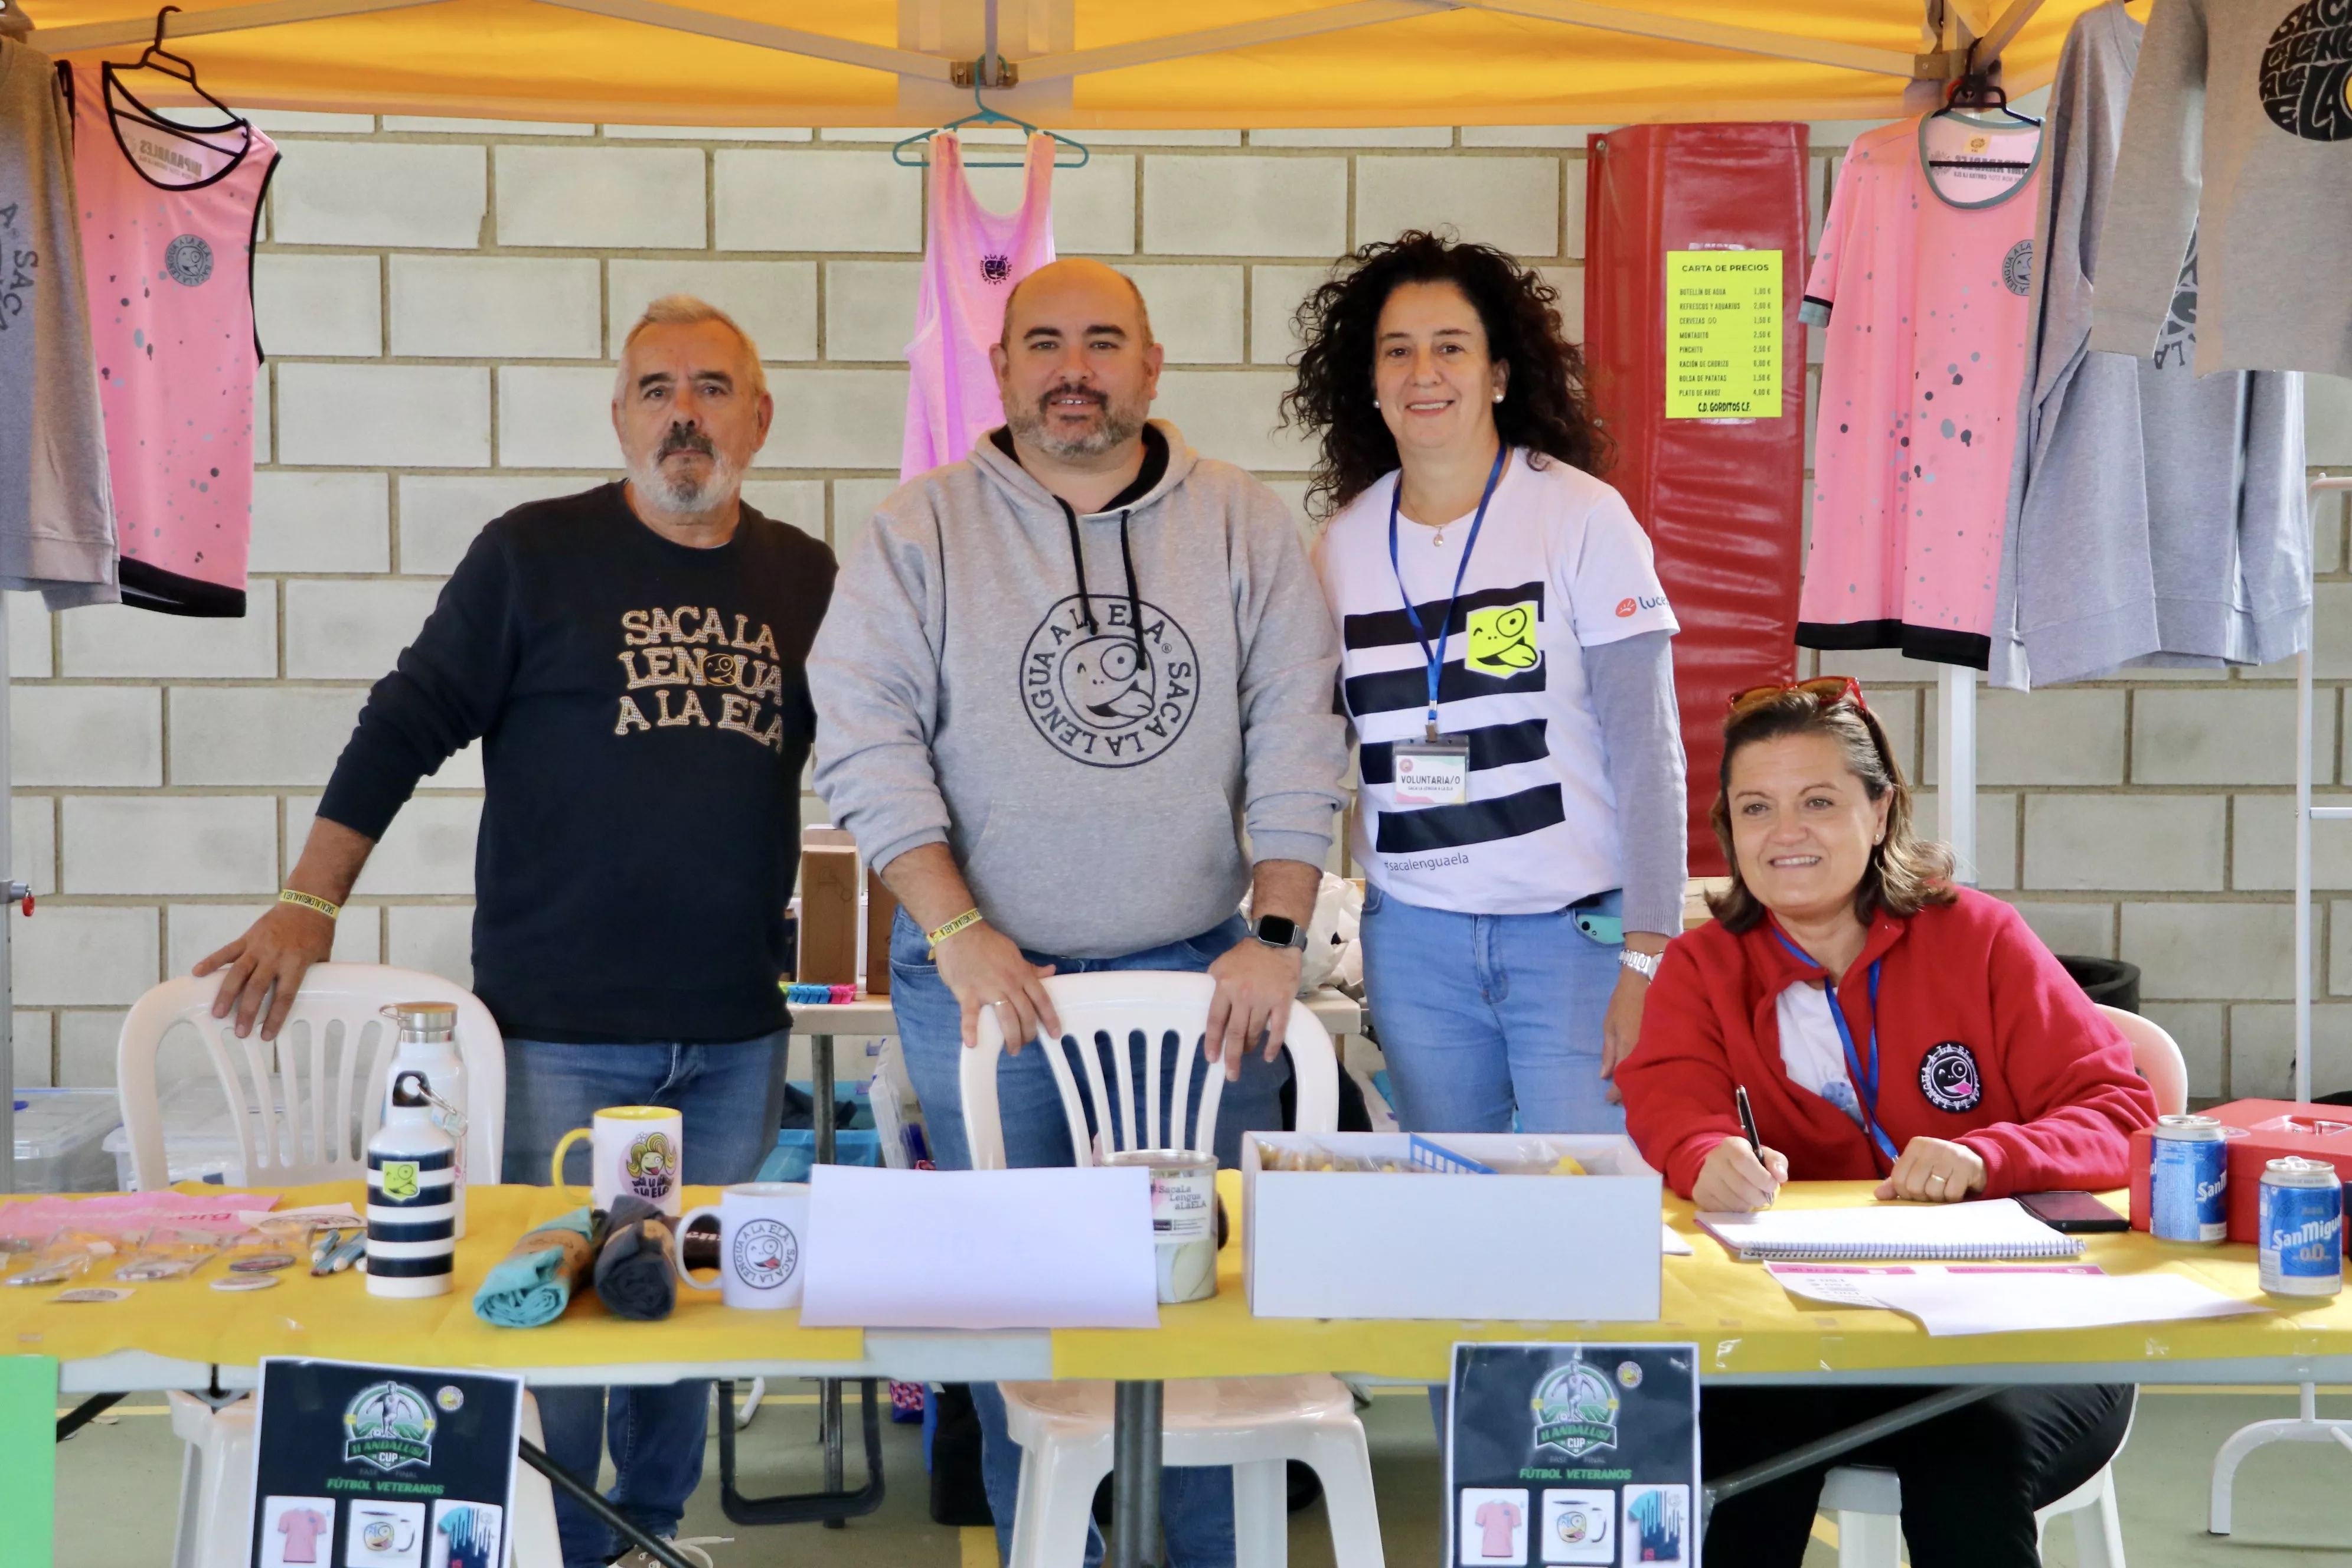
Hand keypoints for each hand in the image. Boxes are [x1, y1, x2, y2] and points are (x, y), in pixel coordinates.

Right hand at [193, 903, 335, 1040]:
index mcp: (296, 963)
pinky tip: (197, 973)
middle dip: (247, 1012)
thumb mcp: (322, 958)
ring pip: (238, 972)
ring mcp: (259, 946)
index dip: (275, 1017)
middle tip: (240, 1031)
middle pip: (257, 988)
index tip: (266, 1035)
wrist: (308, 902)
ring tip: (217, 1013)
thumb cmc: (317, 933)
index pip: (284, 996)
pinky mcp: (248, 937)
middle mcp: (275, 956)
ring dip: (226, 994)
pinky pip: (227, 951)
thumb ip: (312, 977)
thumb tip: (307, 1000)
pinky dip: (211, 961)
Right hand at [934, 922, 1059, 1051]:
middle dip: (1028, 1033)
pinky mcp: (967, 993)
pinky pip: (970, 1015)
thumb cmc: (987, 943)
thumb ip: (1030, 967)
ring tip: (1012, 1050)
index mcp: (1021, 974)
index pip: (1041, 1000)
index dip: (1050, 1018)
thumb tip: (1051, 971)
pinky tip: (972, 1044)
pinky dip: (970, 1030)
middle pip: (1025, 1014)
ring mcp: (988, 989)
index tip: (1055, 1033)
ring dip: (1011, 1038)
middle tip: (1025, 1043)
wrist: (960, 932)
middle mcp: (1009, 984)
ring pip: (1006, 1019)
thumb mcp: (1013, 953)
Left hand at [1205, 938, 1302, 1080]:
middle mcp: (1243, 996)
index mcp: (1225, 987)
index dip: (1213, 1041)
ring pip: (1255, 1032)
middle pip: (1235, 1033)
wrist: (1275, 941)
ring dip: (1249, 1047)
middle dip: (1232, 1056)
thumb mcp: (1220, 965)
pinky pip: (1278, 1029)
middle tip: (1230, 1074)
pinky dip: (1272, 1045)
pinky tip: (1267, 1056)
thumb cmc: (1246, 954)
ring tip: (1246, 1054)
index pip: (1216, 1020)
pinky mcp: (1282, 1001)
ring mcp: (1264, 1000)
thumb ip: (1214, 985)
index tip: (1212, 1058)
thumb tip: (1211, 1008)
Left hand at [1599, 967, 1649, 1106]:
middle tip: (1620, 1100)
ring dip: (1642, 1082)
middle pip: (1638, 1079)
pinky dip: (1653, 1070)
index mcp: (1628, 1047)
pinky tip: (1649, 1074)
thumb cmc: (1624, 1001)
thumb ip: (1608, 1051)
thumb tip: (1604, 1076)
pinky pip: (1660, 1061)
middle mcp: (1646, 1050)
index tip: (1609, 1100)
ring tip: (1634, 1091)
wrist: (1647, 979)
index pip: (1621, 1078)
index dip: (1615, 1092)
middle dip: (1628, 1092)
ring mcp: (1659, 1045)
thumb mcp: (1609, 1024)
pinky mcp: (1669, 1040)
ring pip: (1650, 1072)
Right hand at [1692, 1136, 1787, 1212]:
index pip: (1743, 1160)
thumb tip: (1780, 1176)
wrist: (1720, 1167)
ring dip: (1748, 1204)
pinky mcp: (1700, 1194)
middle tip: (1764, 1197)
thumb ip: (1777, 1162)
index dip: (1761, 1176)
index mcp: (1731, 1145)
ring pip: (1733, 1201)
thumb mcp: (1764, 1156)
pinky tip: (1738, 1202)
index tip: (1772, 1186)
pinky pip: (1723, 1210)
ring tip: (1750, 1199)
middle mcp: (1713, 1159)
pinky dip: (1736, 1211)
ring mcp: (1705, 1178)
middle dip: (1758, 1196)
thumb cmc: (1748, 1162)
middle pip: (1740, 1185)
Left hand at [1875, 1137, 1987, 1202]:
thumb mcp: (1916, 1169)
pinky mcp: (1966, 1167)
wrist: (1973, 1160)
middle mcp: (1932, 1147)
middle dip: (1922, 1196)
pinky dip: (1953, 1198)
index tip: (1914, 1192)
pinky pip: (1951, 1194)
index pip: (1898, 1178)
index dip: (1904, 1192)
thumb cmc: (1938, 1167)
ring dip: (1938, 1197)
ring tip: (1943, 1188)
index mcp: (1915, 1146)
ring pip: (1933, 1191)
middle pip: (1914, 1187)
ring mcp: (1950, 1155)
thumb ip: (1896, 1182)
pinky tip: (1956, 1188)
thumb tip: (1878, 1195)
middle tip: (1930, 1192)